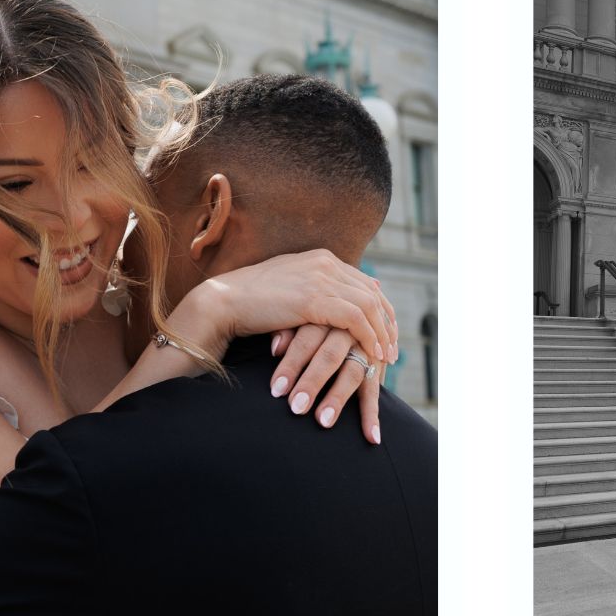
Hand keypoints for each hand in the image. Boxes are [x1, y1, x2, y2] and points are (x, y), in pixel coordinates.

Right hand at [174, 249, 398, 373]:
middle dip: (387, 322)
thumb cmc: (249, 303)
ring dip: (381, 333)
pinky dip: (368, 337)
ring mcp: (320, 278)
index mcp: (321, 258)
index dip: (380, 308)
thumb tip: (342, 304)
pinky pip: (355, 318)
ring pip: (368, 306)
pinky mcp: (314, 298)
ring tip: (386, 357)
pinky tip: (372, 354)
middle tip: (393, 348)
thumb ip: (315, 291)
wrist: (222, 302)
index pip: (364, 282)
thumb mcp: (290, 290)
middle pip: (372, 293)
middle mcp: (325, 263)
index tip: (387, 332)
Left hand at [269, 324, 386, 442]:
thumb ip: (287, 331)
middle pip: (330, 356)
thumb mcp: (299, 319)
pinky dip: (371, 415)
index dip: (292, 363)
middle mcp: (348, 331)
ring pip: (353, 372)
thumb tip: (274, 348)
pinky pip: (374, 391)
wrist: (345, 316)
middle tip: (296, 408)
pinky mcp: (377, 366)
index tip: (276, 390)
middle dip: (312, 382)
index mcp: (326, 316)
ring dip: (338, 398)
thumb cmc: (309, 323)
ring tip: (323, 422)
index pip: (307, 339)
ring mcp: (365, 349)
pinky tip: (372, 437)